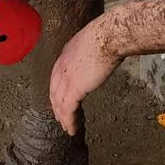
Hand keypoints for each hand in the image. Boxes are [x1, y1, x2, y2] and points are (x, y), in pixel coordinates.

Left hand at [49, 20, 120, 134]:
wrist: (109, 36)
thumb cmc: (108, 34)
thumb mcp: (93, 38)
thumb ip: (90, 48)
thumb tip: (100, 51)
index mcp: (67, 52)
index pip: (57, 73)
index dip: (58, 87)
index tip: (60, 95)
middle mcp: (62, 65)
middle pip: (54, 89)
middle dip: (56, 104)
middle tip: (59, 115)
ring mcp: (66, 78)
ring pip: (59, 102)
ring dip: (62, 116)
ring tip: (65, 126)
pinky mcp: (74, 90)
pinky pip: (68, 110)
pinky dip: (69, 122)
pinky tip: (71, 130)